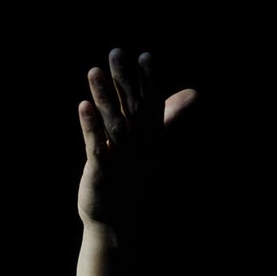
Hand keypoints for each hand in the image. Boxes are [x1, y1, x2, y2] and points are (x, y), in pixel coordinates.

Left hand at [77, 48, 197, 233]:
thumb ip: (169, 116)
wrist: (119, 223)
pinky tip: (83, 106)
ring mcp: (121, 159)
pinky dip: (90, 126)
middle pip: (133, 109)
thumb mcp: (153, 146)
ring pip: (114, 123)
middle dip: (125, 81)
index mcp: (152, 140)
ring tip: (94, 70)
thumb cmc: (134, 179)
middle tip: (117, 52)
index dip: (149, 81)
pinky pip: (96, 145)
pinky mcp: (102, 172)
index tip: (145, 56)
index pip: (152, 105)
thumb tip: (193, 93)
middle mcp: (140, 148)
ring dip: (104, 97)